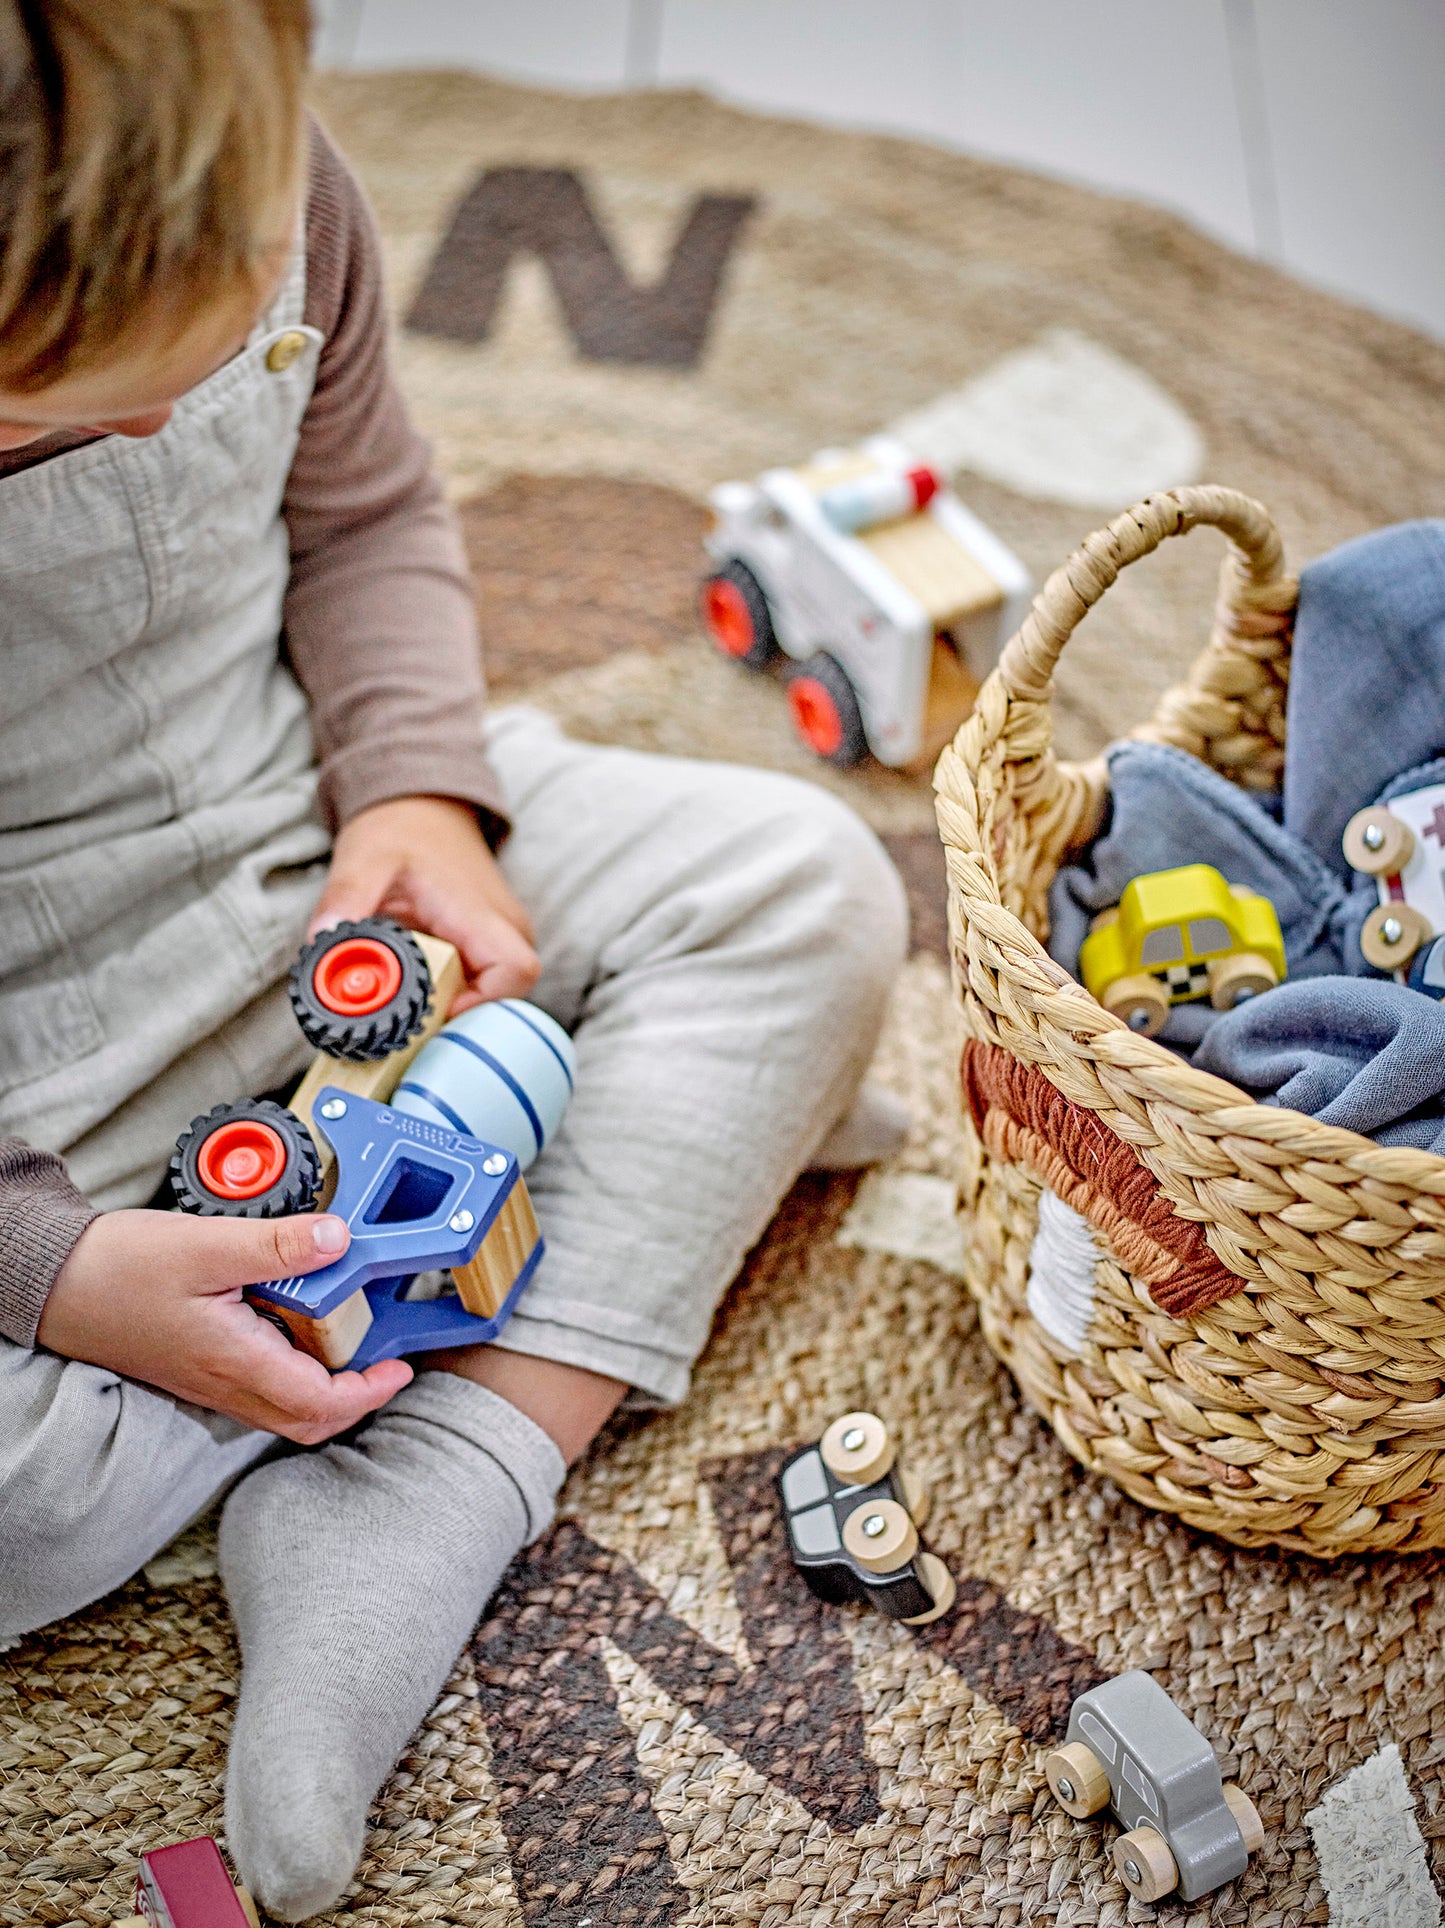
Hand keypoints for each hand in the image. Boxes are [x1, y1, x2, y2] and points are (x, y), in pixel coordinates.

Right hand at [38, 1210, 411, 1441]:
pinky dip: (293, 1374)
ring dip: (326, 1389)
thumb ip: (278, 1245)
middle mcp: (224, 1384)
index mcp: (235, 1362)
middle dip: (355, 1400)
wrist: (53, 1285)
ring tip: (353, 1343)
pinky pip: (258, 1390)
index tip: (400, 1366)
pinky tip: (299, 1330)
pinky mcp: (197, 1368)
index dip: (368, 1392)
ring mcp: (208, 1382)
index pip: (319, 1403)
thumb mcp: (206, 1246)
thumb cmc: (119, 1268)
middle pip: (307, 1419)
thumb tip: (340, 1237)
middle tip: (385, 1361)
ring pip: (283, 1408)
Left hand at [309, 794, 538, 1010]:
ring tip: (397, 1007)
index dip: (482, 1004)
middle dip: (451, 1019)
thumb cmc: (400, 832)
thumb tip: (321, 941)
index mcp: (480, 911)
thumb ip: (345, 898)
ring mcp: (498, 942)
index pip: (515, 971)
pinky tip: (408, 994)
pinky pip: (475, 989)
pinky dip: (443, 999)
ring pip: (488, 998)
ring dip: (445, 1010)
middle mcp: (504, 930)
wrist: (422, 812)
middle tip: (398, 1023)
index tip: (432, 1012)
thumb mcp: (364, 858)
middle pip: (503, 998)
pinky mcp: (485, 951)